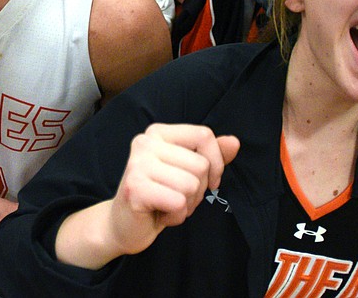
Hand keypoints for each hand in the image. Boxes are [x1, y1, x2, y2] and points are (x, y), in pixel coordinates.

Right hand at [100, 124, 239, 257]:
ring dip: (187, 204)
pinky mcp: (135, 188)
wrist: (124, 226)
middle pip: (200, 164)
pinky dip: (176, 216)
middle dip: (198, 190)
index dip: (216, 163)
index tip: (209, 181)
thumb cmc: (160, 196)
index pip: (203, 135)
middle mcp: (145, 142)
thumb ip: (211, 156)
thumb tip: (234, 142)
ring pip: (191, 185)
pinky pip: (178, 203)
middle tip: (177, 196)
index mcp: (158, 132)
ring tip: (167, 204)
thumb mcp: (187, 172)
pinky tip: (160, 214)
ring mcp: (137, 164)